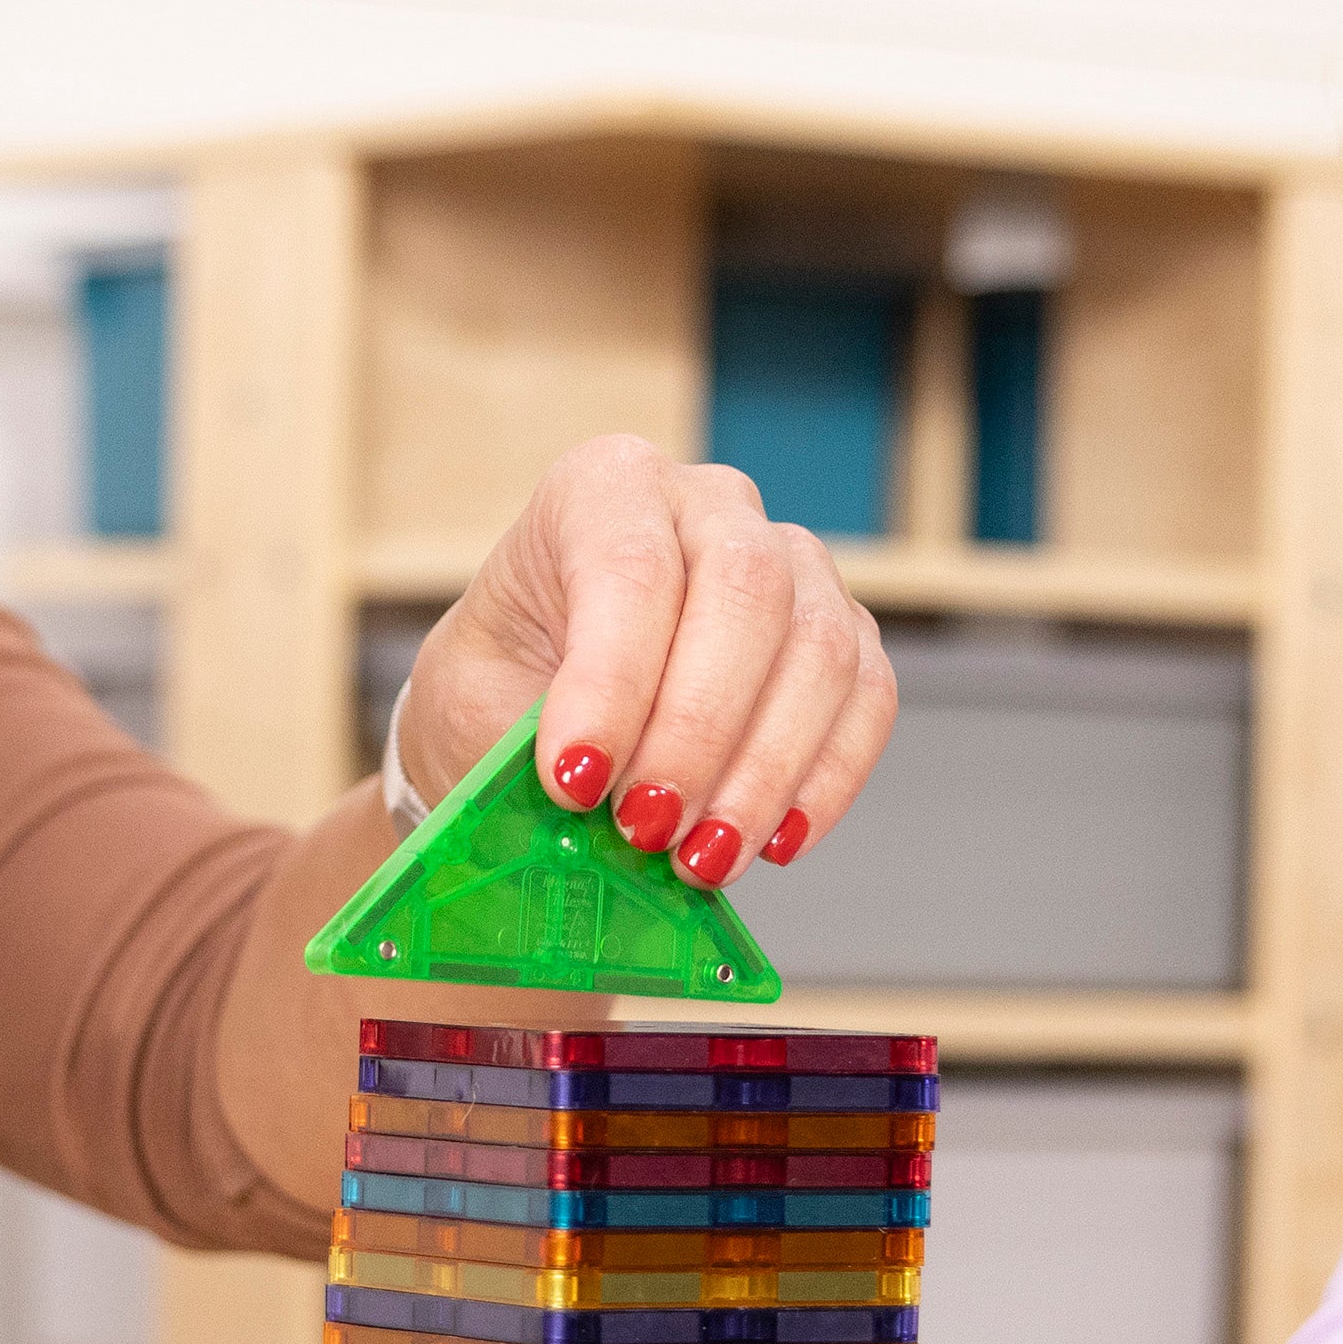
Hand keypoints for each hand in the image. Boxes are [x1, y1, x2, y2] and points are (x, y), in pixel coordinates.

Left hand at [398, 436, 895, 890]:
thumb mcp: (475, 700)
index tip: (575, 781)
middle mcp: (708, 504)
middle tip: (648, 829)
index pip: (631, 567)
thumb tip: (580, 817)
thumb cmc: (503, 683)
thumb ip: (523, 747)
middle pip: (746, 593)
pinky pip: (867, 698)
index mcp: (604, 486)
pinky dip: (824, 782)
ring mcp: (791, 561)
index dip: (612, 683)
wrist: (531, 697)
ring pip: (820, 650)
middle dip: (698, 731)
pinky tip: (774, 842)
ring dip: (763, 773)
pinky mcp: (842, 631)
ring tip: (702, 857)